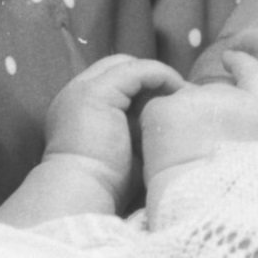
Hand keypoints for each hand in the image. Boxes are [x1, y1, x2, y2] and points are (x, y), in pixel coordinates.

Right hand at [0, 54, 182, 222]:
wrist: (81, 193)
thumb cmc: (105, 185)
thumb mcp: (125, 150)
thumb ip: (138, 130)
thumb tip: (167, 123)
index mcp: (77, 109)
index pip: (112, 81)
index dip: (141, 86)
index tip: (169, 101)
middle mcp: (75, 93)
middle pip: (117, 67)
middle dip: (148, 77)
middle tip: (179, 93)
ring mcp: (82, 89)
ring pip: (127, 64)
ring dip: (157, 75)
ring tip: (183, 92)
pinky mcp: (96, 91)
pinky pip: (136, 70)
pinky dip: (160, 75)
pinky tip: (177, 89)